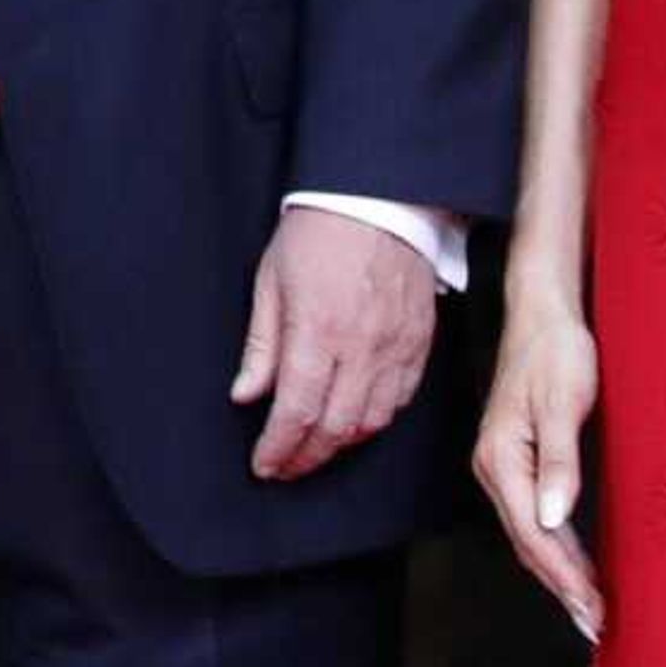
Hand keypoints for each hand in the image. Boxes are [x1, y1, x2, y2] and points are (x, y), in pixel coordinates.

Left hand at [231, 206, 437, 482]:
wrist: (379, 198)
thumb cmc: (318, 233)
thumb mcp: (271, 282)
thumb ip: (261, 346)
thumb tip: (245, 394)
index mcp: (317, 331)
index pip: (296, 412)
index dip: (279, 448)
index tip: (264, 465)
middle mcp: (361, 348)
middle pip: (335, 428)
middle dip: (306, 458)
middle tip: (285, 467)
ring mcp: (396, 348)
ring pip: (371, 422)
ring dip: (340, 445)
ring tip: (314, 449)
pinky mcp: (420, 344)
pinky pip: (401, 400)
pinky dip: (376, 421)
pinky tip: (355, 422)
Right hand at [472, 288, 604, 641]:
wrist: (543, 313)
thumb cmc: (556, 351)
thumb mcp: (564, 402)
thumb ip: (559, 461)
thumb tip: (554, 519)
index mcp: (500, 458)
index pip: (534, 533)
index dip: (564, 577)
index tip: (592, 610)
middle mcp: (494, 468)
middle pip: (527, 542)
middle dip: (561, 586)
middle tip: (597, 627)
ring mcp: (503, 466)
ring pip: (530, 534)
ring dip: (559, 573)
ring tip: (591, 609)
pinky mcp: (517, 461)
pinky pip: (534, 517)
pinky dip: (556, 548)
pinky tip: (577, 566)